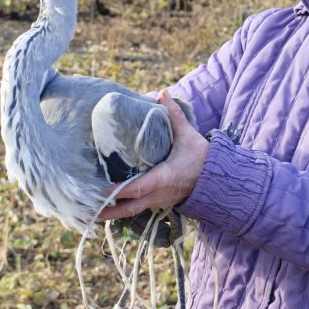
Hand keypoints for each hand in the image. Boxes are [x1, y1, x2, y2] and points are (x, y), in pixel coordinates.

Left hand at [99, 89, 208, 220]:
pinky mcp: (160, 202)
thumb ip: (174, 114)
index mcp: (164, 177)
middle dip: (110, 212)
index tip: (103, 191)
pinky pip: (140, 209)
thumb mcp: (188, 135)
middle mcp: (160, 193)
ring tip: (94, 214)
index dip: (120, 191)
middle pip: (131, 208)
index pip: (139, 188)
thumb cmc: (202, 157)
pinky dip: (125, 210)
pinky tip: (111, 208)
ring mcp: (160, 201)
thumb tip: (162, 93)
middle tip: (89, 211)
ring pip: (134, 212)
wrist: (218, 178)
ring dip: (114, 214)